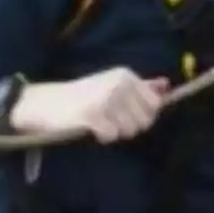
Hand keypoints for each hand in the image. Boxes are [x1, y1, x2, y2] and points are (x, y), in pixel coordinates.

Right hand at [10, 67, 169, 143]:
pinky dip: (102, 136)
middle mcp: (119, 84)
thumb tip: (166, 85)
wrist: (47, 103)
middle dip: (129, 126)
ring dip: (115, 132)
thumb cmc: (84, 97)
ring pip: (130, 131)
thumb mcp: (114, 85)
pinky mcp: (93, 114)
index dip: (143, 115)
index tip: (126, 113)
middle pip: (145, 121)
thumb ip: (141, 86)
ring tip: (99, 121)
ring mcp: (106, 98)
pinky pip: (111, 136)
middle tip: (109, 119)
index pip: (155, 105)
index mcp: (126, 75)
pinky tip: (90, 127)